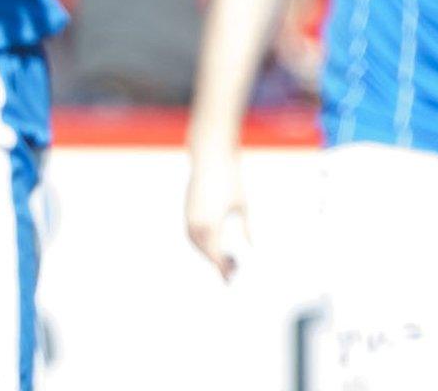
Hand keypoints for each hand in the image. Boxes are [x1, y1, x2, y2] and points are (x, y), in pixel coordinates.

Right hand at [184, 147, 247, 280]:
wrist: (210, 157)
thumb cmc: (229, 179)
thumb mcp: (243, 206)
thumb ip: (245, 230)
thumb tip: (250, 247)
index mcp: (210, 225)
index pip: (215, 256)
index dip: (224, 270)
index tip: (232, 279)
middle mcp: (196, 223)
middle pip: (205, 252)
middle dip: (218, 263)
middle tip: (234, 271)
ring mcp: (188, 216)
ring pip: (196, 244)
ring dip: (208, 253)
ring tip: (226, 257)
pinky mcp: (187, 209)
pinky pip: (192, 233)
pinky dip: (202, 242)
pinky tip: (214, 242)